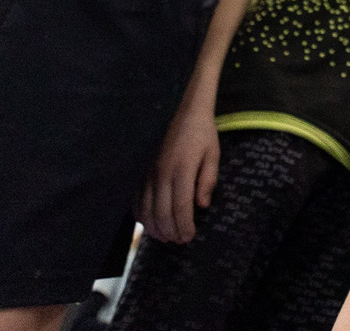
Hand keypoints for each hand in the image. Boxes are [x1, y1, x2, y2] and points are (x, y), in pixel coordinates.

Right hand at [138, 96, 220, 242]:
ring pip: (146, 210)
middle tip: (179, 241)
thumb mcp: (213, 154)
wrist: (180, 109)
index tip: (189, 237)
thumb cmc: (201, 132)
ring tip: (165, 236)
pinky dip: (141, 215)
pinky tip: (149, 222)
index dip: (184, 227)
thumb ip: (208, 180)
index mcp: (182, 170)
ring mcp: (147, 173)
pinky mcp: (139, 171)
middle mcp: (161, 174)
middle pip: (161, 214)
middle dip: (170, 232)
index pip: (180, 208)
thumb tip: (202, 206)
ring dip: (154, 228)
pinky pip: (136, 199)